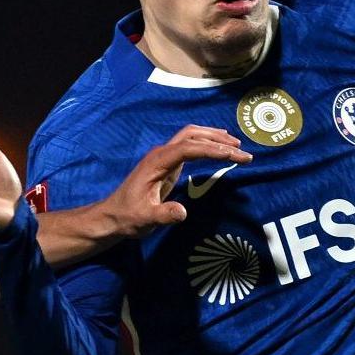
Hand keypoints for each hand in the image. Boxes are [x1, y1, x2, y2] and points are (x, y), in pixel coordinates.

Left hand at [100, 126, 252, 237]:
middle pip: (192, 135)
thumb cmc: (127, 218)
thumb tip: (182, 212)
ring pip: (191, 137)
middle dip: (217, 140)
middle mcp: (161, 154)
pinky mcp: (167, 165)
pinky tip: (218, 149)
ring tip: (236, 146)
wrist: (112, 217)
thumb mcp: (145, 219)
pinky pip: (189, 147)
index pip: (189, 147)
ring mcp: (163, 158)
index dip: (212, 149)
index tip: (234, 155)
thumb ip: (164, 214)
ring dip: (213, 138)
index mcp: (157, 162)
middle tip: (242, 151)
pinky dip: (206, 144)